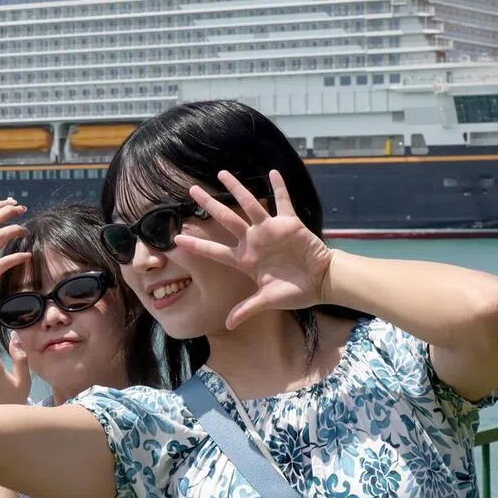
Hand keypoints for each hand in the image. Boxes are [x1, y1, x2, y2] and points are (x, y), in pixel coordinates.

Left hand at [173, 169, 334, 329]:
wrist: (321, 282)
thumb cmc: (295, 291)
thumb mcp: (268, 301)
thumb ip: (247, 309)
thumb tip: (228, 325)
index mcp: (245, 260)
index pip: (215, 250)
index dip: (197, 243)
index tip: (176, 237)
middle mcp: (254, 241)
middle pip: (226, 219)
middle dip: (209, 204)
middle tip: (191, 190)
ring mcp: (270, 230)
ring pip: (249, 204)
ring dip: (237, 189)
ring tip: (222, 173)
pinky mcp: (289, 223)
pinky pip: (283, 202)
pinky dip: (278, 187)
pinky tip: (272, 172)